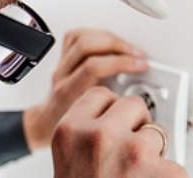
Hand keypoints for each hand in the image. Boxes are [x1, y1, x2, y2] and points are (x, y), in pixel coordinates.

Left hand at [23, 29, 147, 149]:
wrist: (49, 124)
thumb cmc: (70, 129)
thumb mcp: (94, 128)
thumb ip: (114, 115)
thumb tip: (143, 105)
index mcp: (69, 93)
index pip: (93, 67)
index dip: (121, 63)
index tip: (140, 67)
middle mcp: (62, 76)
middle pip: (87, 46)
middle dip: (118, 47)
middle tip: (137, 57)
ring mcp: (61, 65)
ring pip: (82, 38)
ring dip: (110, 39)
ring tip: (128, 49)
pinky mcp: (63, 57)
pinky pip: (76, 36)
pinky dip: (97, 35)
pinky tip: (110, 43)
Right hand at [49, 88, 191, 177]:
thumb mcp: (69, 173)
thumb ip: (89, 141)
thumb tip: (124, 124)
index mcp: (70, 133)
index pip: (102, 95)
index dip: (112, 113)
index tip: (115, 123)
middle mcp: (102, 137)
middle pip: (135, 107)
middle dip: (136, 128)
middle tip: (127, 163)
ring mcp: (140, 154)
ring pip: (160, 135)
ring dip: (154, 157)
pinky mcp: (172, 174)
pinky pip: (177, 166)